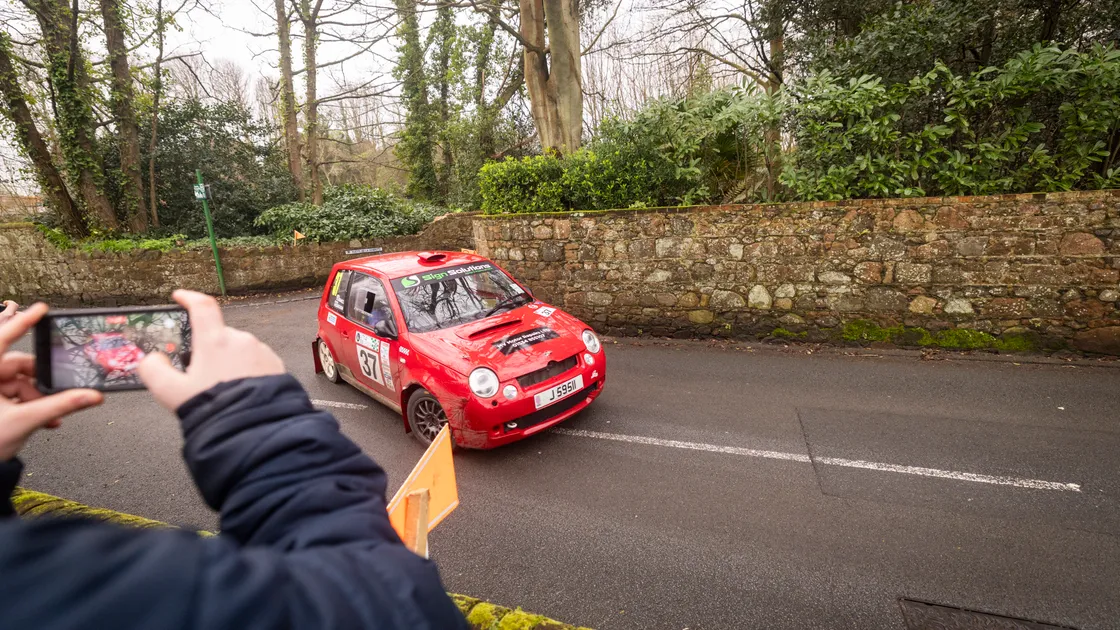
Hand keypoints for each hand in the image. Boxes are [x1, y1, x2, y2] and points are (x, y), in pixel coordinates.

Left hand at [0, 303, 102, 460]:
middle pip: (17, 366)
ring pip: (17, 383)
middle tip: (56, 390)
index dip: (23, 322)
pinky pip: (13, 396)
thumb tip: (91, 396)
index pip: (4, 338)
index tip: (40, 308)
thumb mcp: (26, 421)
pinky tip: (41, 419)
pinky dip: (28, 406)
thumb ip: (61, 406)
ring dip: (36, 398)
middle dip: (39, 382)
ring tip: (48, 416)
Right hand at [138, 290, 284, 411]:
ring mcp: (261, 352)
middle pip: (218, 336)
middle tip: (201, 377)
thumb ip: (153, 370)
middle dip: (208, 351)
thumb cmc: (215, 410)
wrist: (254, 430)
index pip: (202, 307)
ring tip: (222, 390)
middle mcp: (241, 341)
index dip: (189, 298)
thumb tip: (151, 359)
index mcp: (215, 341)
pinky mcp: (275, 366)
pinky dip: (245, 371)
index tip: (180, 296)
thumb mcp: (171, 393)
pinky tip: (240, 392)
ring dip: (228, 363)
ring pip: (238, 350)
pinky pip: (255, 362)